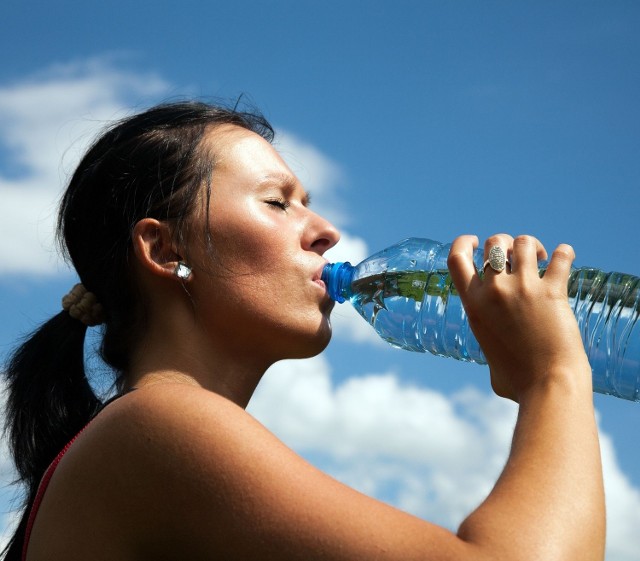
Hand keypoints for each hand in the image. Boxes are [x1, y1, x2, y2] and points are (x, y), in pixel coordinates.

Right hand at [447, 234, 590, 401]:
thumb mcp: (489, 358)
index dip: (464, 242)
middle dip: (506, 243)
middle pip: (495, 243)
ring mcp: (523, 288)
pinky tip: (565, 258)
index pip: (455, 258)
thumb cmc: (518, 381)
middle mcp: (494, 291)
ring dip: (533, 247)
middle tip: (519, 258)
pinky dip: (564, 253)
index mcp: (473, 305)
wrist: (546, 385)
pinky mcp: (552, 291)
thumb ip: (491, 347)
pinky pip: (561, 257)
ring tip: (542, 260)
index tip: (475, 241)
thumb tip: (498, 366)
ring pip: (524, 243)